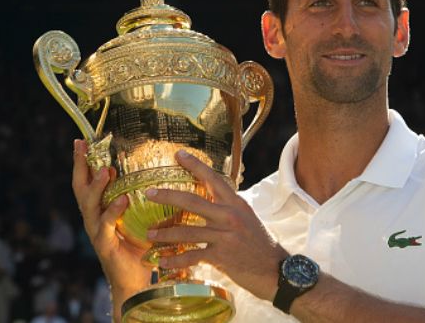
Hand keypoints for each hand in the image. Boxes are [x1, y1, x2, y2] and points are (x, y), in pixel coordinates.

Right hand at [71, 139, 151, 312]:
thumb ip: (147, 198)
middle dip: (80, 166)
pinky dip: (112, 211)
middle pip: (81, 188)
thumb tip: (165, 173)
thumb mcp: (143, 217)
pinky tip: (122, 200)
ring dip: (97, 187)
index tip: (82, 140)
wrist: (138, 280)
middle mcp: (94, 217)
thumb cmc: (142, 246)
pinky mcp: (104, 245)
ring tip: (106, 171)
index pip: (89, 180)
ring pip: (89, 205)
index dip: (84, 161)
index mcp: (101, 208)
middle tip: (82, 146)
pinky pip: (105, 225)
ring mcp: (96, 231)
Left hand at [145, 150, 287, 300]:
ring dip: (165, 233)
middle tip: (148, 192)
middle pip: (192, 201)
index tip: (179, 154)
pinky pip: (192, 255)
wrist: (275, 270)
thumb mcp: (247, 219)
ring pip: (186, 231)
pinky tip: (163, 261)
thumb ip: (228, 209)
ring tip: (150, 233)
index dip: (195, 165)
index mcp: (236, 203)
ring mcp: (225, 236)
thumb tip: (210, 200)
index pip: (213, 178)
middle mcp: (229, 216)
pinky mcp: (221, 256)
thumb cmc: (260, 244)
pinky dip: (175, 260)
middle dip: (167, 196)